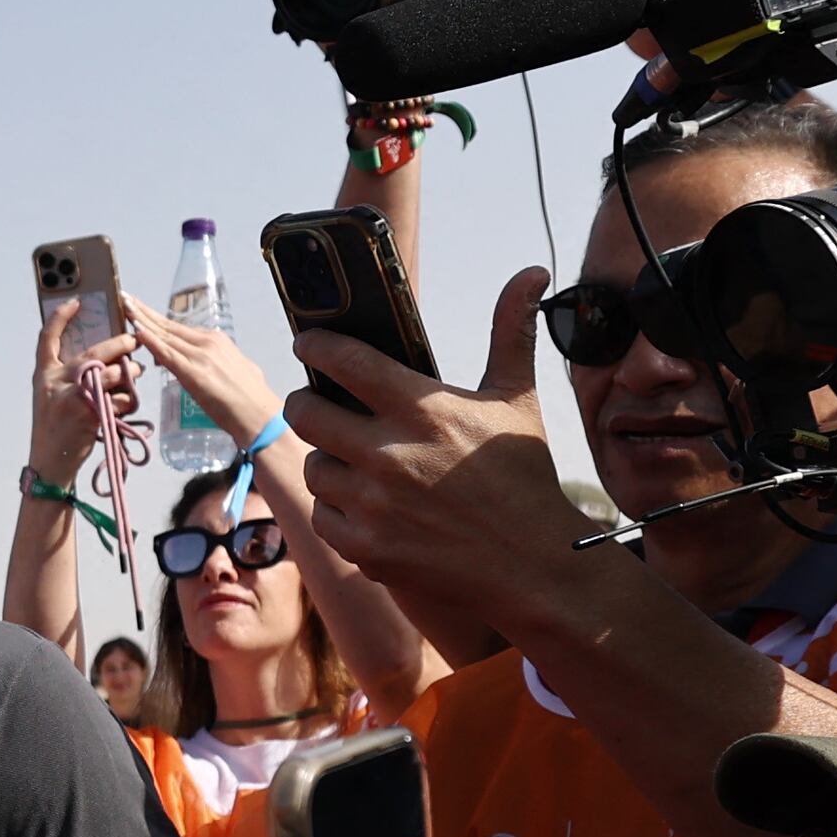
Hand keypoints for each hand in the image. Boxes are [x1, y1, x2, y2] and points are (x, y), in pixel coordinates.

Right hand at [20, 300, 136, 478]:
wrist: (51, 462)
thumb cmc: (55, 428)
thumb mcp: (51, 396)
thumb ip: (68, 375)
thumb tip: (103, 355)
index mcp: (44, 374)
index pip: (47, 337)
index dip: (60, 317)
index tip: (77, 302)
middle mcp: (56, 382)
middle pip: (95, 352)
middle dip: (121, 344)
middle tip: (134, 340)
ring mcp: (73, 397)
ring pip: (114, 374)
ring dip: (131, 374)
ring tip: (136, 375)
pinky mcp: (90, 413)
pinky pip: (121, 399)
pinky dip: (129, 402)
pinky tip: (125, 406)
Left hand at [125, 298, 277, 452]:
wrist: (260, 415)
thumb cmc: (249, 399)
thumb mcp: (233, 370)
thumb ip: (213, 363)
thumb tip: (199, 364)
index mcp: (216, 341)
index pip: (178, 328)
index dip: (156, 320)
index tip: (139, 310)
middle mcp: (207, 343)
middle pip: (168, 325)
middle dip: (144, 312)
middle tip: (125, 297)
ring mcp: (200, 356)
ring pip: (164, 335)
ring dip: (142, 321)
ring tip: (125, 307)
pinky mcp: (194, 373)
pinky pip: (167, 353)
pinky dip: (150, 341)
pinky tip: (136, 330)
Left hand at [285, 267, 580, 642]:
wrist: (531, 564)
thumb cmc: (522, 475)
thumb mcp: (516, 399)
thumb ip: (511, 332)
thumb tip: (531, 272)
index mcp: (424, 409)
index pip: (345, 361)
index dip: (315, 345)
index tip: (307, 341)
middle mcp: (391, 454)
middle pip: (305, 412)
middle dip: (305, 401)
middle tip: (316, 401)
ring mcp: (373, 505)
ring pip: (312, 465)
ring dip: (325, 458)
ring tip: (350, 457)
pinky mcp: (365, 548)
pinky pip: (322, 515)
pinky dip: (336, 508)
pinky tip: (362, 502)